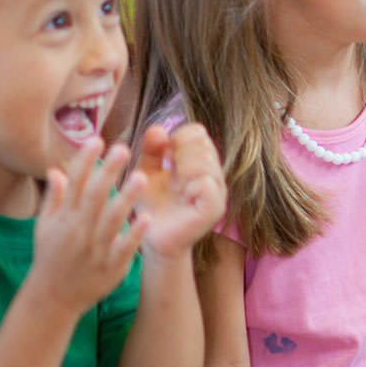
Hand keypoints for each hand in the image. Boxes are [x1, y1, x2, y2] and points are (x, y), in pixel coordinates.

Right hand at [26, 138, 147, 315]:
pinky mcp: (111, 266)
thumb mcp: (45, 227)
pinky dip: (135, 234)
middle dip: (107, 171)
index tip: (97, 139)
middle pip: (94, 196)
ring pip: (111, 220)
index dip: (85, 160)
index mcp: (64, 218)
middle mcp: (78, 230)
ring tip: (142, 177)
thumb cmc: (50, 258)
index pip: (73, 183)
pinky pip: (124, 247)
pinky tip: (148, 218)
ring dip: (126, 198)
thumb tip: (56, 169)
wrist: (53, 298)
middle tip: (123, 148)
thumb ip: (54, 198)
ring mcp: (95, 248)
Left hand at [129, 123, 227, 258]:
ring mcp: (218, 192)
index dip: (176, 138)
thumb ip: (151, 150)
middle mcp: (215, 174)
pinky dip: (189, 185)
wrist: (153, 238)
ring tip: (175, 187)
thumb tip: (157, 128)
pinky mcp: (215, 208)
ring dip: (182, 170)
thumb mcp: (146, 172)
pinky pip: (206, 182)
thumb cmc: (152, 205)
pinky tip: (181, 195)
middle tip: (169, 175)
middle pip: (201, 143)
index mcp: (201, 162)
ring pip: (204, 160)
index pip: (197, 132)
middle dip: (178, 154)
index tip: (163, 158)